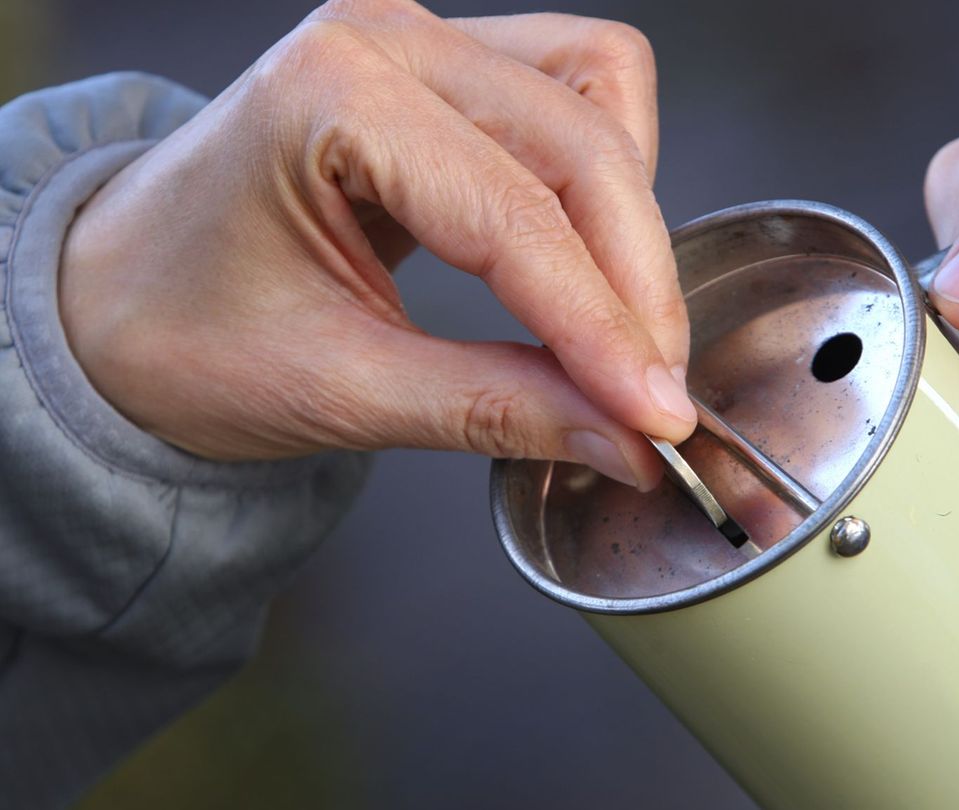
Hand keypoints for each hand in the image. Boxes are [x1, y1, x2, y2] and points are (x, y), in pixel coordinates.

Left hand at [59, 1, 691, 489]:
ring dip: (633, 216)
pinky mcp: (452, 69)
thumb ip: (494, 409)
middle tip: (651, 393)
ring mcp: (423, 43)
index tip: (656, 413)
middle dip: (634, 280)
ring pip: (602, 95)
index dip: (603, 327)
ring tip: (624, 328)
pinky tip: (592, 257)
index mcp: (330, 95)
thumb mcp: (336, 390)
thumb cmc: (182, 331)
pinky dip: (612, 174)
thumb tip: (624, 436)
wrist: (115, 299)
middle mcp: (386, 42)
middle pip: (582, 145)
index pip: (516, 218)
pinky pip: (581, 87)